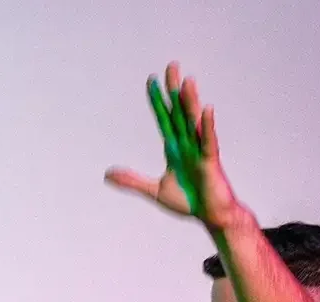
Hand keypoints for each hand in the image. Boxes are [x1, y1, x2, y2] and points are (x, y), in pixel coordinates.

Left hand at [105, 62, 241, 227]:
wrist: (212, 216)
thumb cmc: (189, 201)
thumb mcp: (155, 190)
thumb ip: (132, 180)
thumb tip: (107, 174)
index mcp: (175, 148)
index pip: (164, 119)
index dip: (157, 101)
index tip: (150, 81)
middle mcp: (188, 144)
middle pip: (179, 112)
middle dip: (174, 90)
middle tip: (171, 66)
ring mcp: (200, 150)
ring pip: (193, 122)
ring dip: (190, 102)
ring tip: (186, 81)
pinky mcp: (211, 162)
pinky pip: (209, 141)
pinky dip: (207, 126)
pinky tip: (206, 109)